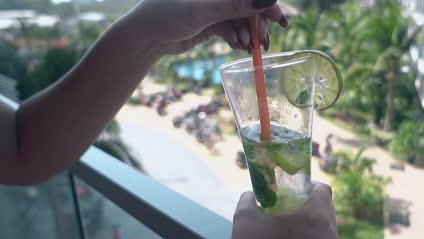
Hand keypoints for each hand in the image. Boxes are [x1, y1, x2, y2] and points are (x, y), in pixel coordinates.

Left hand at [124, 0, 287, 54]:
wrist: (145, 37)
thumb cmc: (166, 15)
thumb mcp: (202, 10)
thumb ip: (235, 5)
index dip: (266, 4)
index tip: (278, 21)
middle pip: (247, 5)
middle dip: (257, 24)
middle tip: (261, 43)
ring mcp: (213, 8)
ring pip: (240, 20)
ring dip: (247, 35)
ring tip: (246, 48)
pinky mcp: (210, 23)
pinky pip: (231, 29)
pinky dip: (236, 38)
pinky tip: (237, 46)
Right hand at [231, 182, 338, 238]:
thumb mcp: (244, 219)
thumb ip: (248, 199)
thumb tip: (251, 195)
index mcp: (315, 216)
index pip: (324, 190)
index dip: (309, 186)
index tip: (294, 191)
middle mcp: (330, 234)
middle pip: (326, 210)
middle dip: (309, 206)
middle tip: (289, 209)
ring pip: (325, 231)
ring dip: (311, 227)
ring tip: (289, 232)